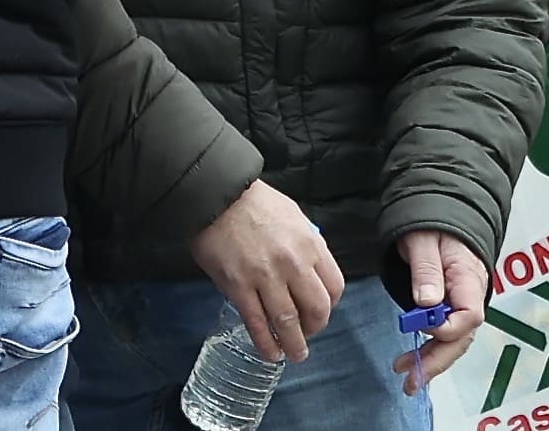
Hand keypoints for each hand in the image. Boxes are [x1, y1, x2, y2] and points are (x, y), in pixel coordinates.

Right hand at [190, 179, 338, 365]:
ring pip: (288, 322)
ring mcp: (265, 277)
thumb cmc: (252, 200)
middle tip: (306, 334)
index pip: (334, 287)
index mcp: (310, 244)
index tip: (319, 311)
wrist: (214, 193)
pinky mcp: (238, 286)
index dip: (330, 306)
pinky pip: (257, 323)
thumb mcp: (292, 215)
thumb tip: (312, 265)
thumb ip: (306, 242)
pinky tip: (271, 352)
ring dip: (294, 344)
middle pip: (317, 310)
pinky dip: (266, 343)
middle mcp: (292, 264)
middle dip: (314, 328)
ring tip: (294, 354)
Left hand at [395, 229, 485, 383]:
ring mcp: (462, 305)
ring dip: (431, 361)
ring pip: (453, 342)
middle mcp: (470, 297)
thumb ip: (426, 270)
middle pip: (461, 338)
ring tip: (408, 379)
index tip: (420, 324)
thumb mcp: (423, 240)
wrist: (443, 217)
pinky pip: (446, 335)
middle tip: (412, 379)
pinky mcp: (452, 309)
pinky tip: (414, 363)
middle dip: (437, 361)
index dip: (445, 327)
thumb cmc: (433, 224)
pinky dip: (430, 350)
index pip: (468, 315)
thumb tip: (427, 301)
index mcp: (468, 279)